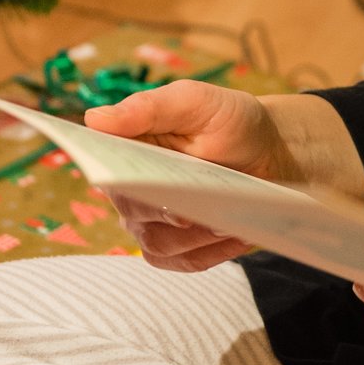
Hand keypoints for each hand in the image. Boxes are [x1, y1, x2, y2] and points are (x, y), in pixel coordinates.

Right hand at [84, 83, 363, 273]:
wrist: (269, 153)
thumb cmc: (229, 122)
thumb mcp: (197, 102)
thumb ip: (149, 107)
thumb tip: (94, 118)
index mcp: (125, 150)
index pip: (106, 170)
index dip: (120, 179)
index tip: (148, 183)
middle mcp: (129, 191)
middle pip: (134, 212)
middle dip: (171, 210)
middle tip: (205, 204)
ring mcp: (150, 223)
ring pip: (158, 244)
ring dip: (196, 235)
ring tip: (229, 219)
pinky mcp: (175, 249)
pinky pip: (184, 262)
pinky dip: (211, 252)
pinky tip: (236, 234)